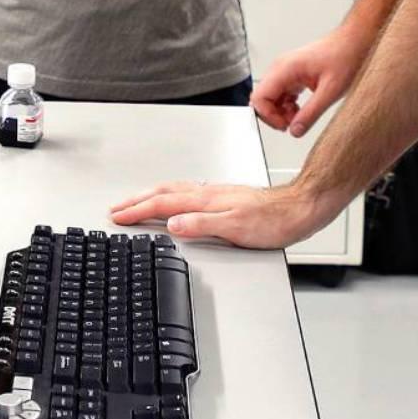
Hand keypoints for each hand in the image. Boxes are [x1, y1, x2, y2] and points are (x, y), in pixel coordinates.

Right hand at [109, 178, 337, 248]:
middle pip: (164, 192)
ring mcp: (217, 194)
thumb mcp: (236, 227)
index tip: (118, 215)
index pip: (163, 204)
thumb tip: (172, 223)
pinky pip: (187, 192)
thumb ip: (202, 224)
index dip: (138, 210)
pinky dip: (170, 195)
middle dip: (137, 199)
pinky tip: (174, 201)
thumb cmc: (275, 220)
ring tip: (136, 201)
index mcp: (207, 200)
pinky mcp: (225, 198)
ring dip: (151, 195)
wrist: (300, 208)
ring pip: (175, 190)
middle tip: (117, 206)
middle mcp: (209, 193)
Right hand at [252, 24, 366, 137]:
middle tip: (292, 125)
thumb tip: (295, 131)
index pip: (259, 97)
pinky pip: (281, 94)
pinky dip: (287, 106)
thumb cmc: (345, 57)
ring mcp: (286, 70)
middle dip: (274, 116)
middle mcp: (281, 68)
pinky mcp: (293, 74)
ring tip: (300, 117)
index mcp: (285, 68)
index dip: (268, 116)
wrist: (354, 42)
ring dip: (281, 112)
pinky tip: (301, 110)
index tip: (285, 126)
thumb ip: (311, 113)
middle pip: (262, 98)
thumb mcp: (330, 91)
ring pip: (271, 98)